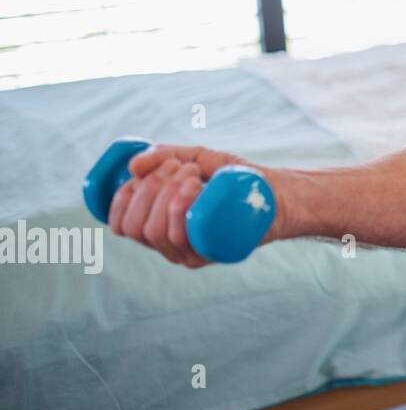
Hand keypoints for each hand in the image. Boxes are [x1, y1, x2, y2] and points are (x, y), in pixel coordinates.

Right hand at [109, 144, 252, 267]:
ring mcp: (191, 253)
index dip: (123, 195)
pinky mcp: (212, 254)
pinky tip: (197, 186)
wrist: (280, 193)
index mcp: (160, 227)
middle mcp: (171, 246)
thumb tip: (133, 165)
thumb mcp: (200, 159)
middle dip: (149, 188)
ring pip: (155, 232)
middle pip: (134, 227)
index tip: (147, 170)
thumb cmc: (239, 179)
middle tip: (180, 166)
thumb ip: (167, 156)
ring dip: (167, 193)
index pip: (120, 224)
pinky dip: (181, 207)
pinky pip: (182, 239)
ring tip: (195, 174)